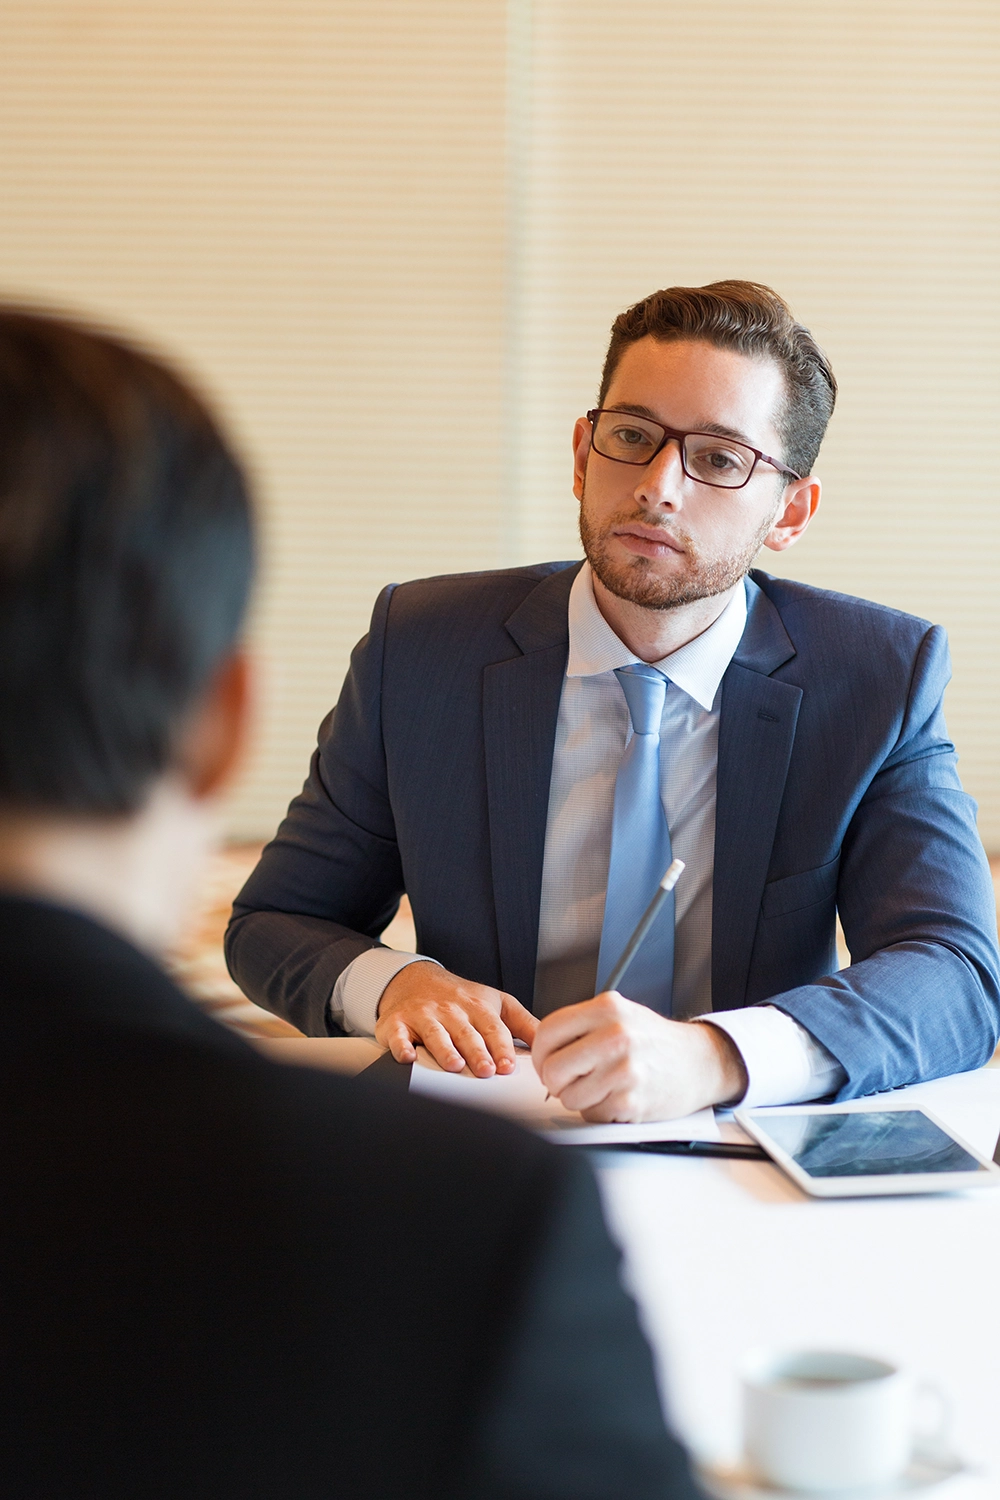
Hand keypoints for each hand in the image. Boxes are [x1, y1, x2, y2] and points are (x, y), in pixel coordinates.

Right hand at [375, 962, 537, 1076]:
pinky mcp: (397, 1023)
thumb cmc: (461, 998)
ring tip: (454, 1065)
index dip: (501, 1048)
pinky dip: (401, 1046)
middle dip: (477, 1052)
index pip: (493, 1029)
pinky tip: (407, 1057)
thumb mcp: (497, 1003)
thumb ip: (524, 1024)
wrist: (416, 979)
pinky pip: (398, 1035)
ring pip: (435, 1033)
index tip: (507, 1067)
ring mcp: (424, 1015)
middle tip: (486, 1071)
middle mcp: (451, 1011)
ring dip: (444, 1049)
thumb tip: (549, 1043)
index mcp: (478, 1007)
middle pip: (466, 1033)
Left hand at [532, 992, 747, 1121]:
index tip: (547, 1061)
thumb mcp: (620, 1015)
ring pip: (568, 1096)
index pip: (548, 1032)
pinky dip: (599, 1111)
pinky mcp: (631, 1101)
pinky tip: (616, 1097)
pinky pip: (591, 1114)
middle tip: (570, 1080)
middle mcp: (615, 1035)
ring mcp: (624, 1069)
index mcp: (607, 1008)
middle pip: (552, 1068)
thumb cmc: (655, 1042)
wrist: (699, 1062)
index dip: (540, 1053)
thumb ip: (581, 1025)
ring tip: (600, 1087)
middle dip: (556, 1080)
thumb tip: (541, 1047)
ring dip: (578, 1098)